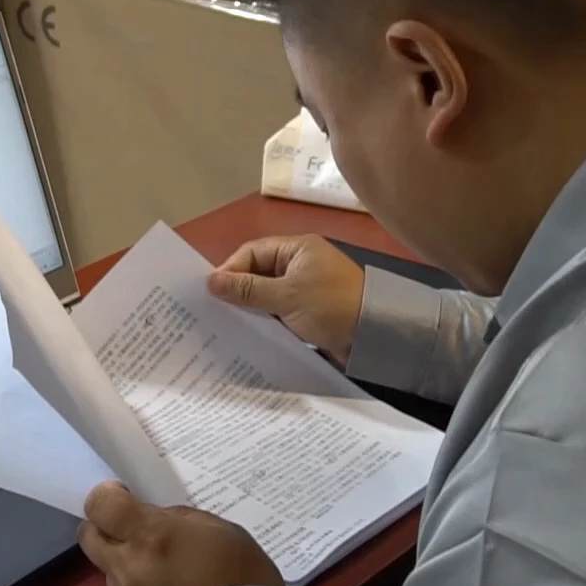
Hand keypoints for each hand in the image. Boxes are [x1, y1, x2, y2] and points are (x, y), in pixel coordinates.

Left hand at [78, 482, 283, 585]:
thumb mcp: (229, 537)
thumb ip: (188, 524)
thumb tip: (165, 525)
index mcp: (151, 536)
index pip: (101, 505)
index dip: (108, 497)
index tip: (127, 498)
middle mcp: (127, 567)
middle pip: (89, 535)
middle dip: (107, 528)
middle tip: (136, 532)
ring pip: (109, 570)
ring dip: (128, 565)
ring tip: (167, 577)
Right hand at [206, 235, 364, 362]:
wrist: (375, 335)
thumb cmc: (331, 306)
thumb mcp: (287, 296)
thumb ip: (248, 290)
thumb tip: (210, 281)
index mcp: (298, 249)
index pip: (253, 253)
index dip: (230, 270)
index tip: (211, 293)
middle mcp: (301, 264)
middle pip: (258, 273)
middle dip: (238, 291)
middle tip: (213, 312)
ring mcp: (306, 289)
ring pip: (268, 295)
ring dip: (251, 308)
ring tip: (226, 326)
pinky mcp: (310, 312)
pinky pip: (280, 311)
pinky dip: (266, 320)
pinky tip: (250, 334)